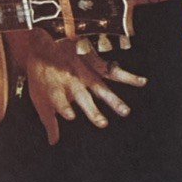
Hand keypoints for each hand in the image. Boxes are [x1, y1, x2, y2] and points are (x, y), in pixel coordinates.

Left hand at [25, 26, 145, 143]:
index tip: (70, 115)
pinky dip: (127, 76)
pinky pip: (112, 71)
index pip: (58, 100)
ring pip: (100, 87)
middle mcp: (70, 81)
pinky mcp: (93, 64)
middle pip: (82, 97)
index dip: (63, 107)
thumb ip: (49, 120)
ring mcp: (83, 72)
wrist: (43, 39)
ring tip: (125, 111)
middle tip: (102, 123)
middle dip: (91, 110)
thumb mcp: (39, 96)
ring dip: (112, 99)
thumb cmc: (42, 74)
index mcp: (54, 89)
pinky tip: (141, 81)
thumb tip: (53, 142)